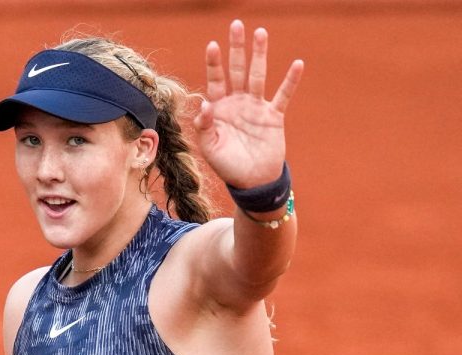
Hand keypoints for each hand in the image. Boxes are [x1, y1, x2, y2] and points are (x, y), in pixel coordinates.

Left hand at [194, 20, 303, 188]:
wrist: (252, 182)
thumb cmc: (227, 166)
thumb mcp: (210, 148)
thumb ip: (205, 127)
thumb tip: (205, 105)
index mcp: (219, 109)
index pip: (216, 80)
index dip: (214, 63)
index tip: (212, 44)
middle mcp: (237, 103)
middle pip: (237, 70)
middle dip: (237, 48)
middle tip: (237, 25)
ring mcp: (256, 107)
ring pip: (258, 76)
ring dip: (259, 55)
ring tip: (261, 33)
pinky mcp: (274, 116)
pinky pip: (283, 95)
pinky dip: (290, 81)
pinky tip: (297, 64)